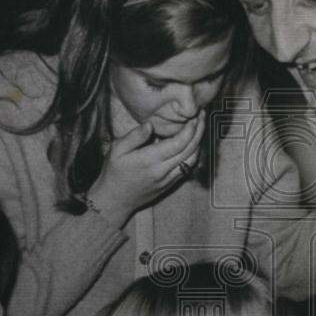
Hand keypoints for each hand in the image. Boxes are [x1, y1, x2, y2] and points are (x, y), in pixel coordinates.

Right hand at [87, 111, 204, 222]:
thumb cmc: (113, 172)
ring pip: (192, 160)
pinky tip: (192, 143)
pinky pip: (187, 168)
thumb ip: (135, 136)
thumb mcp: (117, 150)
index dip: (190, 129)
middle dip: (199, 131)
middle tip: (202, 116)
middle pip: (190, 150)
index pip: (179, 143)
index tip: (194, 116)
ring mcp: (168, 179)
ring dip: (198, 143)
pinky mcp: (170, 184)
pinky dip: (193, 154)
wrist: (114, 200)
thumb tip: (150, 125)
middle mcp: (163, 170)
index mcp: (150, 160)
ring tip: (199, 127)